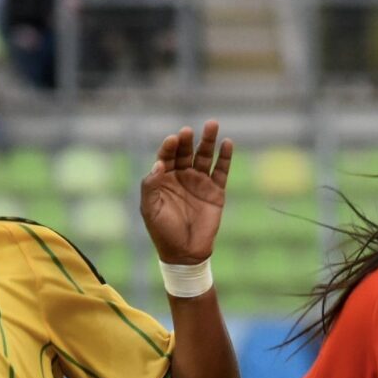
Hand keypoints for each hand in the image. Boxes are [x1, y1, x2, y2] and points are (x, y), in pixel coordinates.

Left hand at [140, 120, 232, 265]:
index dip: (169, 147)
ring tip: (212, 124)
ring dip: (208, 141)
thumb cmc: (163, 232)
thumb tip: (158, 164)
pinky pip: (221, 170)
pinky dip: (225, 157)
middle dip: (188, 140)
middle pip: (186, 152)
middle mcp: (182, 176)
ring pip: (205, 156)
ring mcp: (200, 182)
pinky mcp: (216, 191)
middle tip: (189, 131)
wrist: (185, 253)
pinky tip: (227, 143)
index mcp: (164, 178)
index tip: (173, 139)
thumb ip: (150, 186)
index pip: (167, 156)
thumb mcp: (150, 209)